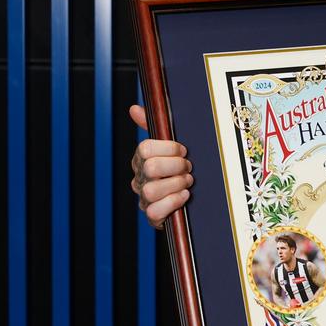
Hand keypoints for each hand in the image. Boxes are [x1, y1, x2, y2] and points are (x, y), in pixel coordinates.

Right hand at [129, 104, 193, 228]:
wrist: (191, 200)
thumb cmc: (180, 169)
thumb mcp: (171, 146)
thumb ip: (154, 126)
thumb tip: (134, 108)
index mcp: (142, 159)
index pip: (145, 148)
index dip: (168, 147)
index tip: (183, 150)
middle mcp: (140, 178)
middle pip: (150, 167)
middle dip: (176, 166)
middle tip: (188, 167)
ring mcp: (145, 198)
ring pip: (151, 190)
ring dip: (176, 185)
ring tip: (187, 182)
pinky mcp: (153, 216)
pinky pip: (155, 211)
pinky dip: (173, 202)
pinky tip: (184, 196)